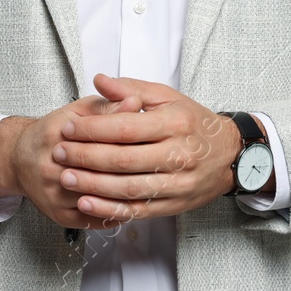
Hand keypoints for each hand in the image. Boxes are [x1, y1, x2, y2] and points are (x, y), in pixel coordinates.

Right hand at [0, 91, 142, 229]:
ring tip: (153, 187)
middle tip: (162, 167)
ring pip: (100, 199)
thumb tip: (136, 102)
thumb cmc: (53, 132)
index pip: (101, 141)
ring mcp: (55, 196)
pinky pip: (95, 219)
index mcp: (57, 137)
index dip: (132, 140)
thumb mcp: (78, 111)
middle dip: (133, 170)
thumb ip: (108, 106)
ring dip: (128, 195)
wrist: (19, 158)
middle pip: (102, 172)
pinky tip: (135, 203)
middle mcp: (52, 169)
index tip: (156, 139)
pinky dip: (117, 212)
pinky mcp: (60, 216)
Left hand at [53, 74, 248, 223]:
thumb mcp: (168, 97)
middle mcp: (178, 154)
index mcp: (175, 123)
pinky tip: (87, 203)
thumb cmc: (195, 122)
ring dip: (92, 185)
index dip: (93, 129)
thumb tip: (99, 81)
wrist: (230, 154)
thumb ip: (132, 89)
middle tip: (59, 152)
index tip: (68, 128)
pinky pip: (137, 210)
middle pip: (123, 159)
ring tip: (66, 177)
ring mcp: (177, 183)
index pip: (126, 128)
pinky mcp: (174, 205)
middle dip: (86, 157)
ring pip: (128, 188)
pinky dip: (109, 210)